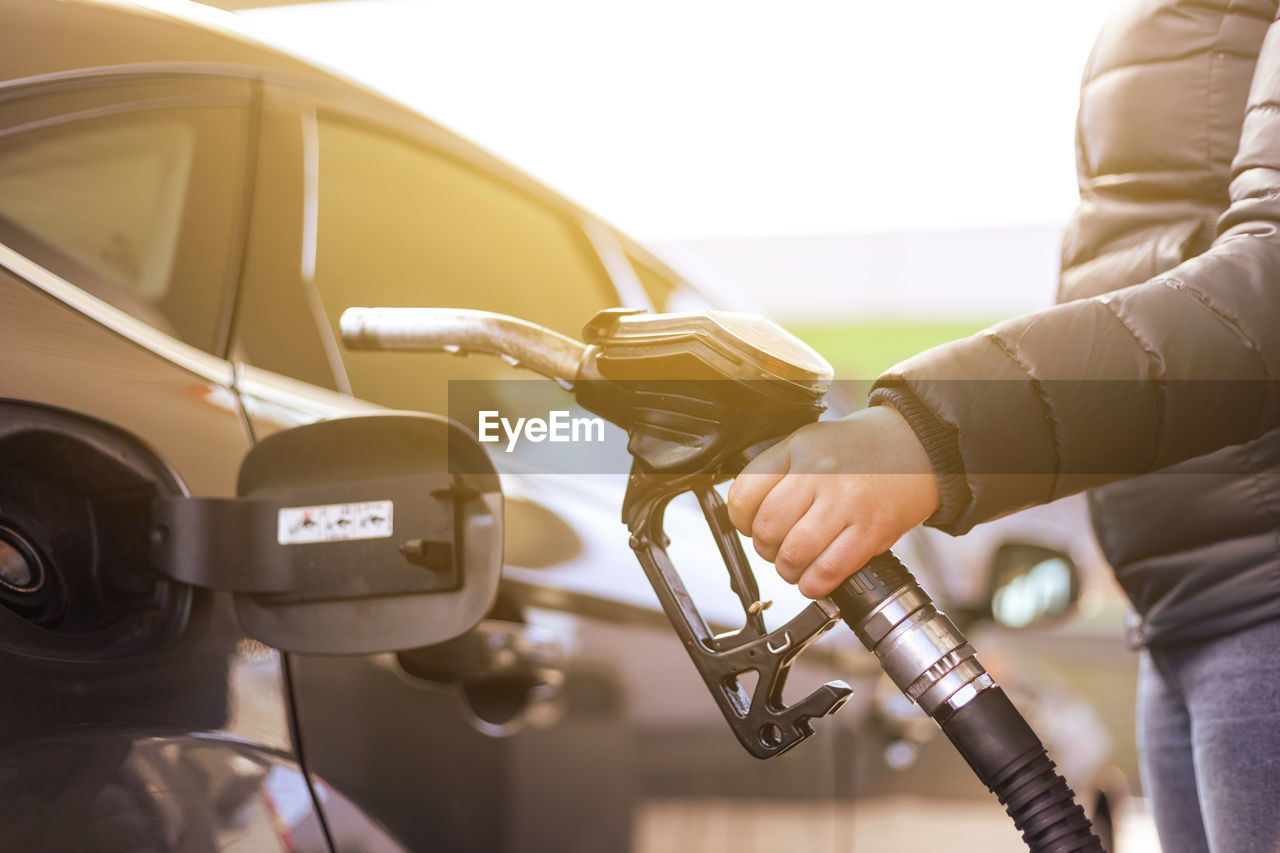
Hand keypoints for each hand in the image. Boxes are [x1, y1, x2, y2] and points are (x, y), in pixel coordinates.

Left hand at [726, 405, 940, 598]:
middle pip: (767, 529)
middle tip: (778, 548)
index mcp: (798, 449)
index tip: (750, 526)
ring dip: (788, 570)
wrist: (917, 446)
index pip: (744, 494)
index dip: (741, 520)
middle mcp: (819, 472)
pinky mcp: (870, 530)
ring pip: (793, 553)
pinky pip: (828, 570)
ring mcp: (846, 502)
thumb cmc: (861, 449)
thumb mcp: (810, 442)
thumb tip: (746, 512)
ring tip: (796, 565)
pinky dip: (814, 584)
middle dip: (765, 549)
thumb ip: (777, 472)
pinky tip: (815, 579)